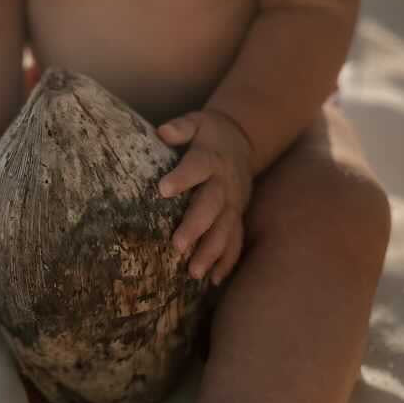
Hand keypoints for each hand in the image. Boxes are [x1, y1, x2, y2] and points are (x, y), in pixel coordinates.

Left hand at [156, 109, 254, 286]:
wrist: (242, 141)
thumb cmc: (209, 134)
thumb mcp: (196, 122)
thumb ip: (180, 127)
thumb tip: (162, 131)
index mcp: (210, 159)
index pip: (196, 167)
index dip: (182, 178)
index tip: (162, 190)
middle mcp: (224, 184)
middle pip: (211, 206)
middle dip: (196, 227)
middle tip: (177, 247)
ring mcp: (234, 203)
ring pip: (225, 230)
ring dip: (211, 252)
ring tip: (194, 273)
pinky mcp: (238, 216)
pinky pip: (236, 240)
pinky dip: (227, 261)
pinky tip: (214, 280)